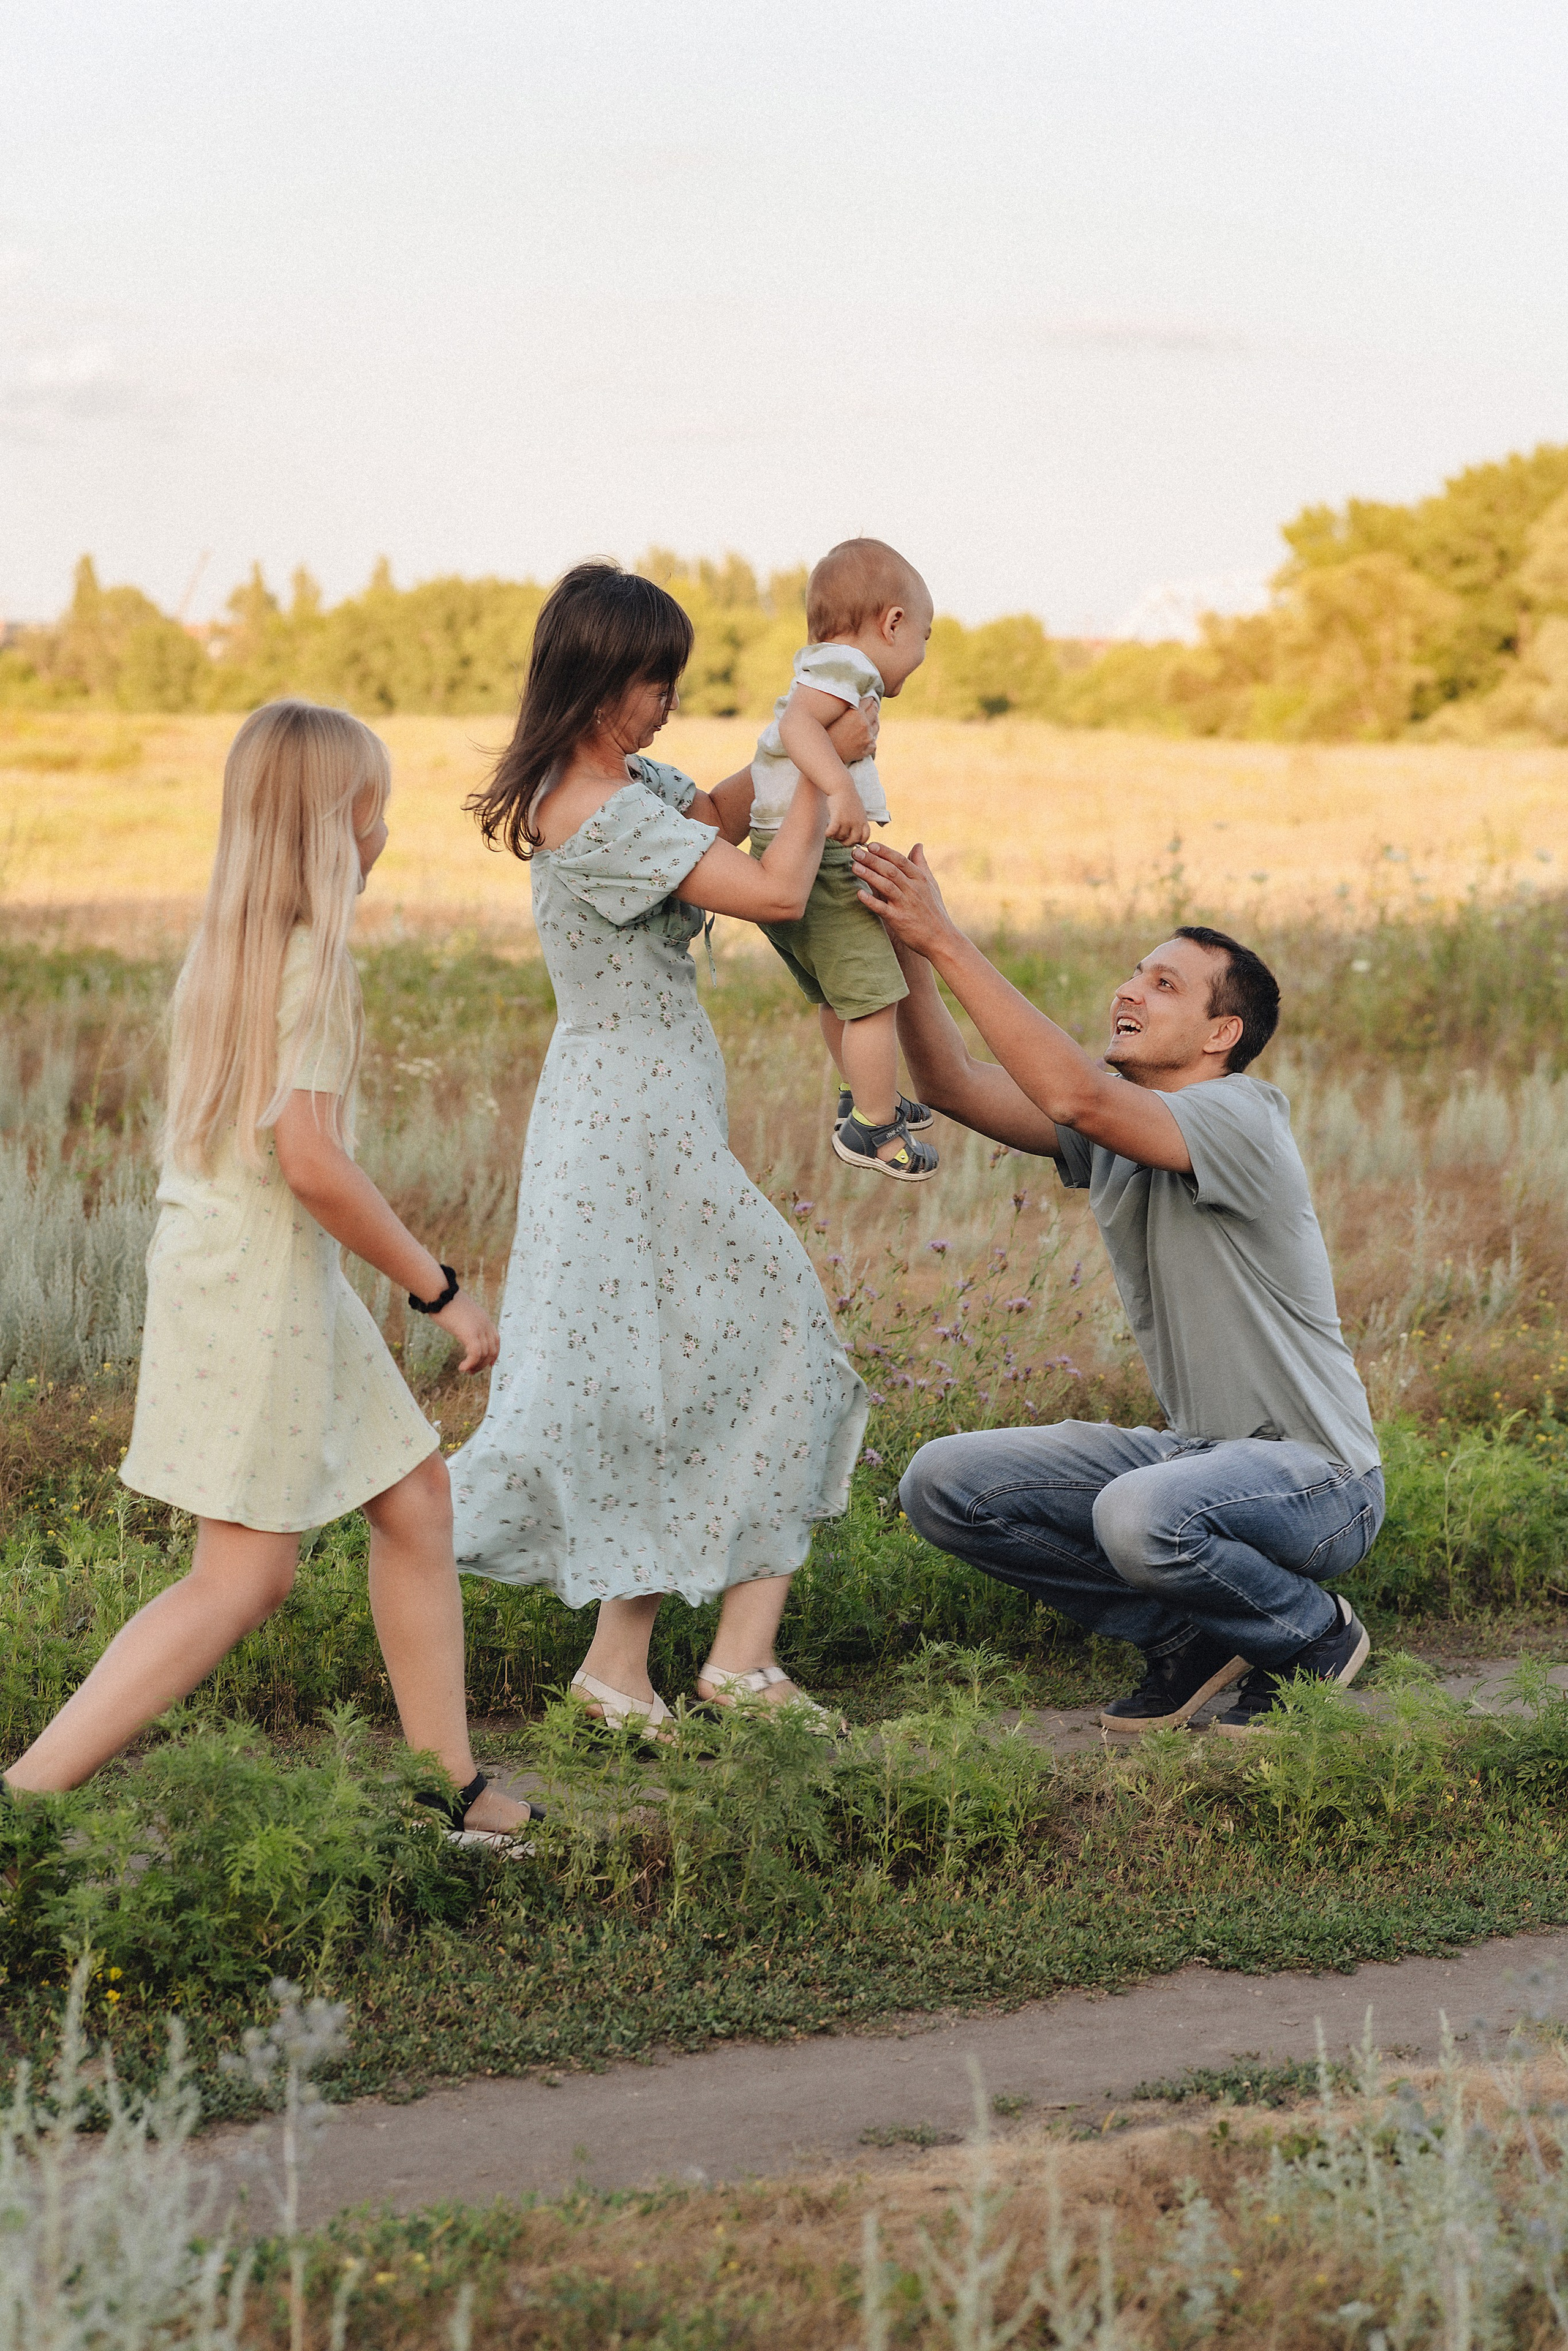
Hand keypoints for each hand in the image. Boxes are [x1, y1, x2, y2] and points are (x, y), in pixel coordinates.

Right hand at [433, 1290, 499, 1372]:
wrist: (439, 1292)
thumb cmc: (444, 1301)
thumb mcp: (460, 1312)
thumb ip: (465, 1321)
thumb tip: (460, 1326)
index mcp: (484, 1318)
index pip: (496, 1339)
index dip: (494, 1353)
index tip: (488, 1364)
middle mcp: (485, 1323)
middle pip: (492, 1350)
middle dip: (483, 1363)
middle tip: (471, 1371)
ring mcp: (479, 1328)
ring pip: (484, 1354)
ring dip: (475, 1366)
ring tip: (465, 1370)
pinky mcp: (470, 1333)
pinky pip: (475, 1354)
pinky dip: (470, 1363)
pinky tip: (461, 1368)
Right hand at [824, 693, 878, 766]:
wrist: (822, 755)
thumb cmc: (824, 733)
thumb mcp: (834, 714)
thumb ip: (846, 705)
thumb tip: (852, 698)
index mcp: (856, 713)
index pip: (869, 701)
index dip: (867, 699)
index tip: (866, 700)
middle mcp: (864, 724)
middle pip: (875, 711)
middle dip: (872, 708)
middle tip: (868, 708)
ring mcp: (867, 737)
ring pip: (876, 725)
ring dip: (872, 723)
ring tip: (866, 722)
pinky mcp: (867, 748)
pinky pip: (873, 741)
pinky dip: (870, 739)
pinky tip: (864, 738)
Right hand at [825, 789, 870, 845]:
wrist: (841, 787)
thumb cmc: (848, 798)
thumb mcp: (858, 811)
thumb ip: (858, 822)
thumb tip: (855, 835)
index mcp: (863, 820)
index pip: (865, 837)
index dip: (859, 841)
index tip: (852, 838)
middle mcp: (857, 822)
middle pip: (853, 841)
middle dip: (845, 842)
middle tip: (839, 837)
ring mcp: (847, 821)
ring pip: (840, 837)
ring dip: (835, 835)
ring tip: (832, 829)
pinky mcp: (837, 818)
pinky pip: (831, 833)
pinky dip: (828, 833)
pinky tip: (826, 830)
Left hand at [851, 841, 956, 956]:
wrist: (941, 938)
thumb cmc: (934, 910)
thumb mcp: (931, 884)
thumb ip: (921, 864)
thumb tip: (918, 845)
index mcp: (920, 879)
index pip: (900, 861)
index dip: (885, 852)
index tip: (871, 845)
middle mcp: (913, 889)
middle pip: (890, 871)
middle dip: (872, 860)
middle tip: (855, 852)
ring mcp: (906, 905)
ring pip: (886, 886)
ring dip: (869, 875)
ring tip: (855, 867)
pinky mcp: (899, 920)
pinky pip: (883, 909)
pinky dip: (871, 901)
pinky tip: (859, 894)